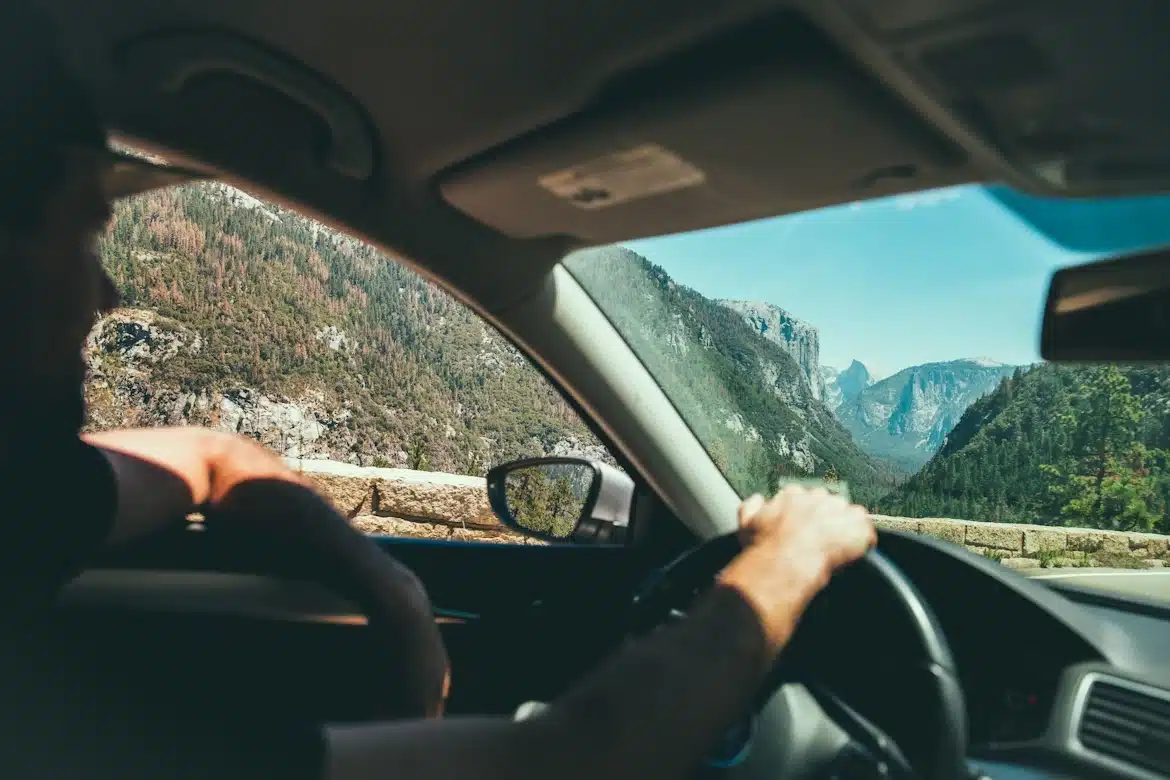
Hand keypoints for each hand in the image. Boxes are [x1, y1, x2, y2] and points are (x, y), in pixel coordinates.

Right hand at [717, 484, 875, 653]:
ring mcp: (840, 509)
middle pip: (827, 503)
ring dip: (844, 528)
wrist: (786, 560)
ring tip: (836, 549)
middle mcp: (818, 496)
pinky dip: (862, 541)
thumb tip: (757, 499)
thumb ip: (750, 506)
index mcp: (793, 495)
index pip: (802, 497)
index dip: (803, 514)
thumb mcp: (746, 523)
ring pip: (848, 514)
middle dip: (825, 519)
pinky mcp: (858, 525)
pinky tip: (853, 554)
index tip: (801, 528)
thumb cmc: (765, 546)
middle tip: (820, 540)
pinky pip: (866, 531)